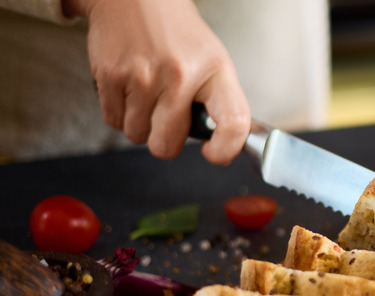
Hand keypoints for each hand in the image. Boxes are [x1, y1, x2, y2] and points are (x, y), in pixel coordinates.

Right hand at [64, 0, 249, 164]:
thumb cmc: (177, 34)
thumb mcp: (212, 60)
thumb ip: (218, 101)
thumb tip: (222, 143)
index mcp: (215, 71)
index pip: (234, 123)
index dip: (225, 149)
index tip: (213, 152)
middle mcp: (180, 75)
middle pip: (167, 144)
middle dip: (166, 141)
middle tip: (168, 119)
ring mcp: (143, 76)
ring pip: (137, 136)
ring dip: (140, 124)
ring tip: (148, 95)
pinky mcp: (111, 75)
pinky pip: (114, 121)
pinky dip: (120, 113)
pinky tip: (130, 88)